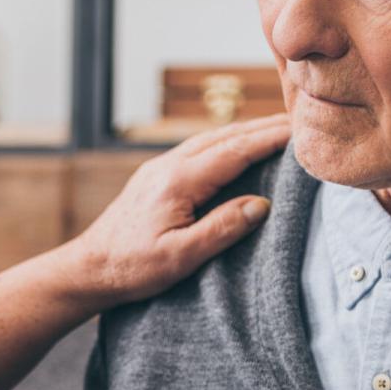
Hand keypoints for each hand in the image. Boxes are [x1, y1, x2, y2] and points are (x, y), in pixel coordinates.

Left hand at [56, 115, 289, 312]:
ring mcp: (160, 167)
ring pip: (212, 139)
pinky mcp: (156, 176)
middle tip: (302, 121)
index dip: (271, 139)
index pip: (236, 150)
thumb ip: (222, 229)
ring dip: (247, 131)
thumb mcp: (181, 257)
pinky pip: (199, 149)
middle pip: (226, 136)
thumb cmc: (132, 267)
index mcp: (178, 181)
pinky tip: (238, 148)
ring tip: (279, 130)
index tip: (302, 130)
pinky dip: (227, 142)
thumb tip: (261, 205)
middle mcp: (169, 165)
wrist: (88, 268)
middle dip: (265, 127)